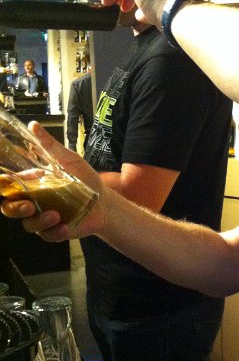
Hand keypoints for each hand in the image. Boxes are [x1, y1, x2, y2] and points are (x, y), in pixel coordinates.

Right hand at [0, 122, 105, 241]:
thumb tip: (33, 125)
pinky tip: (65, 227)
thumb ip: (50, 146)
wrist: (105, 202)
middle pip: (10, 208)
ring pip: (29, 225)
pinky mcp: (55, 231)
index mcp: (32, 184)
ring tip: (57, 215)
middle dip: (15, 209)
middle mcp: (34, 201)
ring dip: (40, 222)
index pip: (8, 186)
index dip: (2, 187)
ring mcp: (43, 217)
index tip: (3, 184)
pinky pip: (48, 236)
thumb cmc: (86, 179)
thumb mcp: (69, 159)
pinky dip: (55, 233)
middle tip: (28, 207)